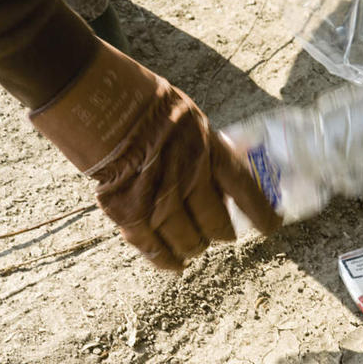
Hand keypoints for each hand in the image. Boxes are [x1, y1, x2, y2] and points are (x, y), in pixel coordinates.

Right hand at [31, 40, 280, 269]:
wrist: (91, 97)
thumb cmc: (136, 97)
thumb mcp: (186, 114)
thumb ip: (203, 146)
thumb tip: (218, 173)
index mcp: (208, 147)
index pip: (245, 189)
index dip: (261, 213)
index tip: (271, 227)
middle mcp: (188, 175)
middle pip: (215, 223)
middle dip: (221, 233)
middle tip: (220, 235)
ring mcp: (158, 197)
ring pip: (187, 240)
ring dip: (194, 247)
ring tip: (194, 249)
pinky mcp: (127, 211)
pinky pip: (152, 247)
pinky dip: (164, 260)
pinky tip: (174, 266)